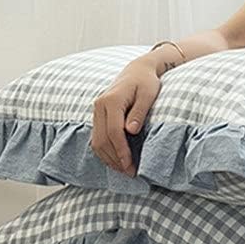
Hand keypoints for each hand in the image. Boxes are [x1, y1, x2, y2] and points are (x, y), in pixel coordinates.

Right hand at [90, 60, 161, 175]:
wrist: (137, 71)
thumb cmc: (146, 82)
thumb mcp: (149, 94)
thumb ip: (139, 112)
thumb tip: (131, 131)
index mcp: (111, 100)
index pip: (113, 131)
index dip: (121, 151)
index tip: (130, 165)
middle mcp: (99, 105)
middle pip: (102, 139)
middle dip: (115, 159)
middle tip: (130, 172)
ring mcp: (96, 110)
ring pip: (96, 141)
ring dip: (108, 158)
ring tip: (124, 170)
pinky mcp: (97, 115)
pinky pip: (96, 138)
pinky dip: (104, 152)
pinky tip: (116, 160)